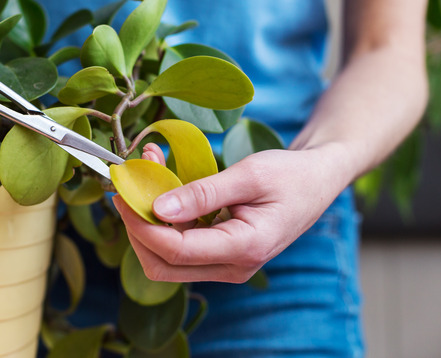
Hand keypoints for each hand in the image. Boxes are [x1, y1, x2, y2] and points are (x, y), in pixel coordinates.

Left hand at [113, 143, 351, 282]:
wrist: (317, 181)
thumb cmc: (290, 175)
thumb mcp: (248, 174)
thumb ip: (203, 193)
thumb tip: (158, 208)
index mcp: (244, 248)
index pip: (175, 250)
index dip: (141, 223)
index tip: (123, 191)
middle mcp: (233, 267)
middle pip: (163, 265)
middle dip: (137, 229)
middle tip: (126, 189)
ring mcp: (226, 265)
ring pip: (168, 259)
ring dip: (148, 221)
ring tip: (146, 173)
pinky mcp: (220, 254)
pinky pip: (182, 246)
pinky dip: (165, 219)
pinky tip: (162, 183)